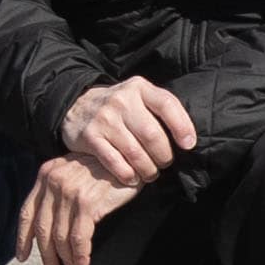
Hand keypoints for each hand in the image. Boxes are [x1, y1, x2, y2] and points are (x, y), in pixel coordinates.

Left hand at [18, 151, 141, 264]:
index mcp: (46, 175)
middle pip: (42, 229)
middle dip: (47, 256)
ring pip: (60, 237)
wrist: (131, 159)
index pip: (28, 212)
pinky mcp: (87, 202)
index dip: (23, 238)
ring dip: (66, 260)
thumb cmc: (105, 170)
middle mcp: (53, 182)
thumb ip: (58, 193)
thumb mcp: (74, 174)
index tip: (22, 256)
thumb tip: (49, 228)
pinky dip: (79, 256)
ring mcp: (69, 192)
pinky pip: (78, 238)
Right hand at [57, 75, 201, 186]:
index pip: (166, 104)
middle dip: (164, 156)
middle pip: (153, 135)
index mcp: (138, 87)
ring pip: (136, 153)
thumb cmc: (119, 107)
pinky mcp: (90, 137)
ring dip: (148, 170)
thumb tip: (187, 139)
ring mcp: (104, 118)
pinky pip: (116, 163)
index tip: (188, 145)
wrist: (76, 105)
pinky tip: (132, 177)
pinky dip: (128, 175)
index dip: (182, 127)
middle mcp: (121, 100)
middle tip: (164, 163)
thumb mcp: (139, 96)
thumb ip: (160, 109)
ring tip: (150, 173)